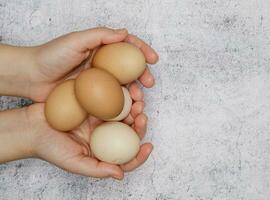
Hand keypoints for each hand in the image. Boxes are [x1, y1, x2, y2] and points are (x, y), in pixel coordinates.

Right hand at [27, 83, 150, 178]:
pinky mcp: (93, 103)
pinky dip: (120, 97)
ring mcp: (99, 119)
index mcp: (102, 152)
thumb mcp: (74, 163)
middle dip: (140, 125)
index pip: (126, 156)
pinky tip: (125, 93)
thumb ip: (97, 169)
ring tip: (138, 103)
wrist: (31, 127)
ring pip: (123, 115)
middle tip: (142, 117)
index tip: (148, 147)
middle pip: (129, 133)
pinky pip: (111, 100)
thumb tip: (120, 174)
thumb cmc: (50, 148)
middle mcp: (104, 136)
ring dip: (134, 109)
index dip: (140, 154)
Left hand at [30, 27, 158, 101]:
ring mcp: (99, 81)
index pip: (127, 46)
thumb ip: (100, 36)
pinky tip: (127, 108)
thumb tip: (124, 33)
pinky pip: (112, 99)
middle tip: (150, 83)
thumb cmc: (50, 56)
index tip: (153, 59)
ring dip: (135, 91)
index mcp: (101, 48)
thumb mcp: (75, 40)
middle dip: (143, 74)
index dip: (142, 51)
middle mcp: (103, 64)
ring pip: (123, 85)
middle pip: (129, 67)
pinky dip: (123, 103)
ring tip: (139, 99)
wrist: (31, 77)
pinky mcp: (93, 96)